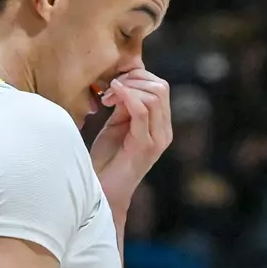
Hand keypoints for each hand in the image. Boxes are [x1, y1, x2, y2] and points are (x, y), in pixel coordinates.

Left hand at [90, 69, 172, 216]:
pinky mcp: (146, 146)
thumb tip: (125, 82)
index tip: (113, 84)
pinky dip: (126, 96)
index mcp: (160, 125)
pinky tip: (111, 95)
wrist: (102, 190)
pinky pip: (142, 110)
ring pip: (154, 96)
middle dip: (133, 79)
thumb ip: (125, 104)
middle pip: (161, 87)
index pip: (160, 87)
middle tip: (110, 88)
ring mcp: (158, 139)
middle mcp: (164, 131)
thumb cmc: (107, 159)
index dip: (137, 76)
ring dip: (128, 88)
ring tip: (107, 96)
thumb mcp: (117, 124)